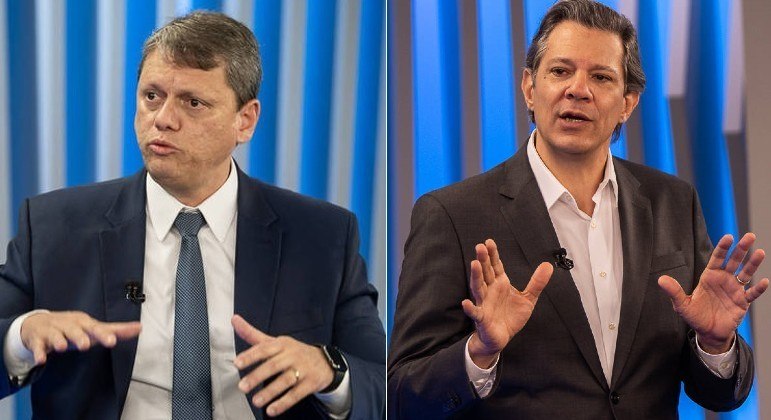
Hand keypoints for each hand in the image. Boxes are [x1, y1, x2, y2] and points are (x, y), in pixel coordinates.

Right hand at [20, 311, 140, 365]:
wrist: (38, 323)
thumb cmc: (73, 327)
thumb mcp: (93, 328)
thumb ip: (115, 330)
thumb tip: (140, 328)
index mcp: (84, 322)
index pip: (96, 328)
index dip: (104, 334)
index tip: (112, 341)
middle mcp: (69, 324)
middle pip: (75, 330)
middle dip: (79, 336)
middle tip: (85, 345)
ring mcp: (52, 331)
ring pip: (56, 335)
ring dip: (59, 340)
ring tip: (62, 347)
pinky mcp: (38, 339)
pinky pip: (38, 346)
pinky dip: (39, 352)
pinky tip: (41, 360)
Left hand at [232, 315, 334, 416]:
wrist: (325, 361)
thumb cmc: (294, 352)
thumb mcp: (275, 342)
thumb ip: (253, 334)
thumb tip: (234, 319)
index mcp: (282, 344)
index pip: (265, 348)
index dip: (251, 356)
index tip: (237, 363)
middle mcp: (292, 355)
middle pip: (274, 365)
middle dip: (257, 376)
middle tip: (242, 387)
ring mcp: (303, 369)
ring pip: (285, 380)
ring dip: (270, 391)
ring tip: (256, 401)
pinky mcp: (311, 383)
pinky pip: (297, 394)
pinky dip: (284, 402)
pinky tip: (272, 410)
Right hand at [461, 239, 552, 367]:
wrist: (502, 337)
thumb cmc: (510, 316)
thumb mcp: (528, 298)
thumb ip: (537, 282)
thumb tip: (548, 265)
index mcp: (500, 284)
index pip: (495, 266)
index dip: (493, 254)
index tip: (489, 241)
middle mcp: (490, 291)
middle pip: (486, 273)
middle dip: (483, 260)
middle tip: (480, 247)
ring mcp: (484, 303)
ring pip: (478, 288)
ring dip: (476, 276)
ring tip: (474, 264)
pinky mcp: (482, 318)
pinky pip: (475, 312)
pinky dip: (470, 308)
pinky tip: (466, 303)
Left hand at [658, 233, 768, 353]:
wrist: (708, 332)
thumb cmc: (695, 316)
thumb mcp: (682, 304)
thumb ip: (674, 291)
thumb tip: (660, 280)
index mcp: (710, 277)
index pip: (717, 259)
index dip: (723, 248)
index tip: (728, 237)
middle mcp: (724, 280)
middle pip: (734, 261)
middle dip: (741, 249)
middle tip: (749, 236)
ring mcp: (735, 290)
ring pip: (746, 274)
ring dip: (753, 264)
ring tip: (759, 252)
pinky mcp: (742, 302)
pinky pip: (752, 294)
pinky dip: (758, 288)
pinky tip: (764, 281)